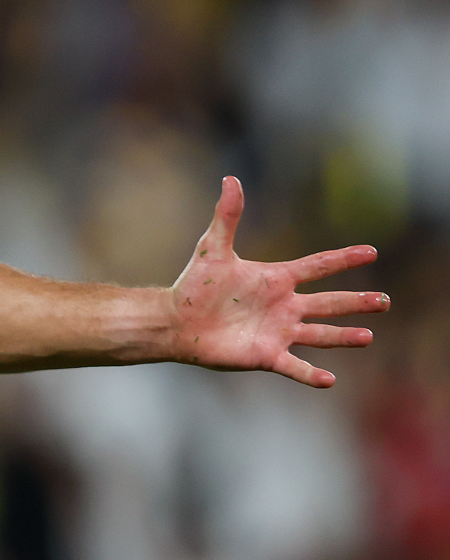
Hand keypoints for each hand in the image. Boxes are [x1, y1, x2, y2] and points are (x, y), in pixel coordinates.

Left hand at [169, 177, 389, 387]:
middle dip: (357, 302)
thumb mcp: (212, 248)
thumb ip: (226, 216)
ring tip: (367, 337)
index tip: (371, 252)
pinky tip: (331, 380)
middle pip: (329, 303)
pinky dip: (311, 375)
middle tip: (385, 302)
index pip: (317, 266)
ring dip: (343, 336)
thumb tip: (230, 179)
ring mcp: (278, 331)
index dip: (343, 259)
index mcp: (276, 280)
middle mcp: (284, 306)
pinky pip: (294, 367)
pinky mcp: (266, 355)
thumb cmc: (195, 286)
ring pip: (320, 334)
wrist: (176, 321)